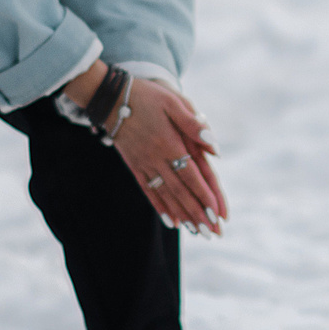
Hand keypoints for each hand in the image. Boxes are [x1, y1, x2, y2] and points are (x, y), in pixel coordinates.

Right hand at [113, 78, 226, 234]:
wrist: (110, 97)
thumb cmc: (147, 96)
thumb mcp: (173, 101)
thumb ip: (194, 125)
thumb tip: (215, 148)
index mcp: (170, 143)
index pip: (192, 175)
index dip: (204, 195)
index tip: (217, 214)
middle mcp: (157, 158)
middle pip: (181, 191)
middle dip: (198, 213)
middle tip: (214, 233)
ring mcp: (144, 164)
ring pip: (167, 195)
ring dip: (184, 215)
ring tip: (198, 232)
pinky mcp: (135, 166)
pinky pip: (149, 191)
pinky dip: (161, 207)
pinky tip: (172, 221)